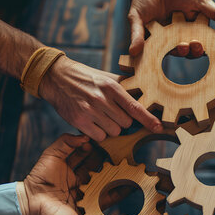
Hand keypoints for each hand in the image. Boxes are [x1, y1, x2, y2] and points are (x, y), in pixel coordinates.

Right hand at [16, 134, 125, 214]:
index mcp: (87, 196)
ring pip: (86, 151)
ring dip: (97, 146)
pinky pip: (66, 143)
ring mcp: (67, 168)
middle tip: (124, 153)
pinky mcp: (54, 157)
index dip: (122, 180)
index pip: (109, 185)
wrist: (27, 211)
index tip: (135, 175)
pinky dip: (76, 139)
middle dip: (111, 159)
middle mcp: (79, 180)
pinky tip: (86, 140)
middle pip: (100, 165)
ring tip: (109, 141)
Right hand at [39, 56, 162, 140]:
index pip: (135, 107)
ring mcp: (89, 111)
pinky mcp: (79, 121)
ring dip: (111, 128)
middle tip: (112, 113)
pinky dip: (98, 133)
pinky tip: (92, 122)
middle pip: (126, 124)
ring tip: (100, 116)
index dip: (148, 119)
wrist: (56, 77)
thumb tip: (146, 94)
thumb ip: (126, 86)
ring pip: (114, 132)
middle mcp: (101, 99)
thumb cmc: (86, 78)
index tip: (159, 127)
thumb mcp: (106, 77)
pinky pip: (99, 137)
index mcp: (111, 87)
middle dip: (123, 121)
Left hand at [128, 0, 214, 55]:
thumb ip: (214, 12)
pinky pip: (137, 35)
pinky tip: (136, 50)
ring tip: (178, 46)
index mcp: (186, 34)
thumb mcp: (199, 1)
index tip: (202, 47)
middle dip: (187, 51)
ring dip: (169, 49)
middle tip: (191, 46)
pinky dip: (137, 42)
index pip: (194, 47)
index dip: (198, 50)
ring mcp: (155, 33)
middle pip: (180, 50)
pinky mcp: (139, 25)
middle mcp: (171, 37)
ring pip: (161, 47)